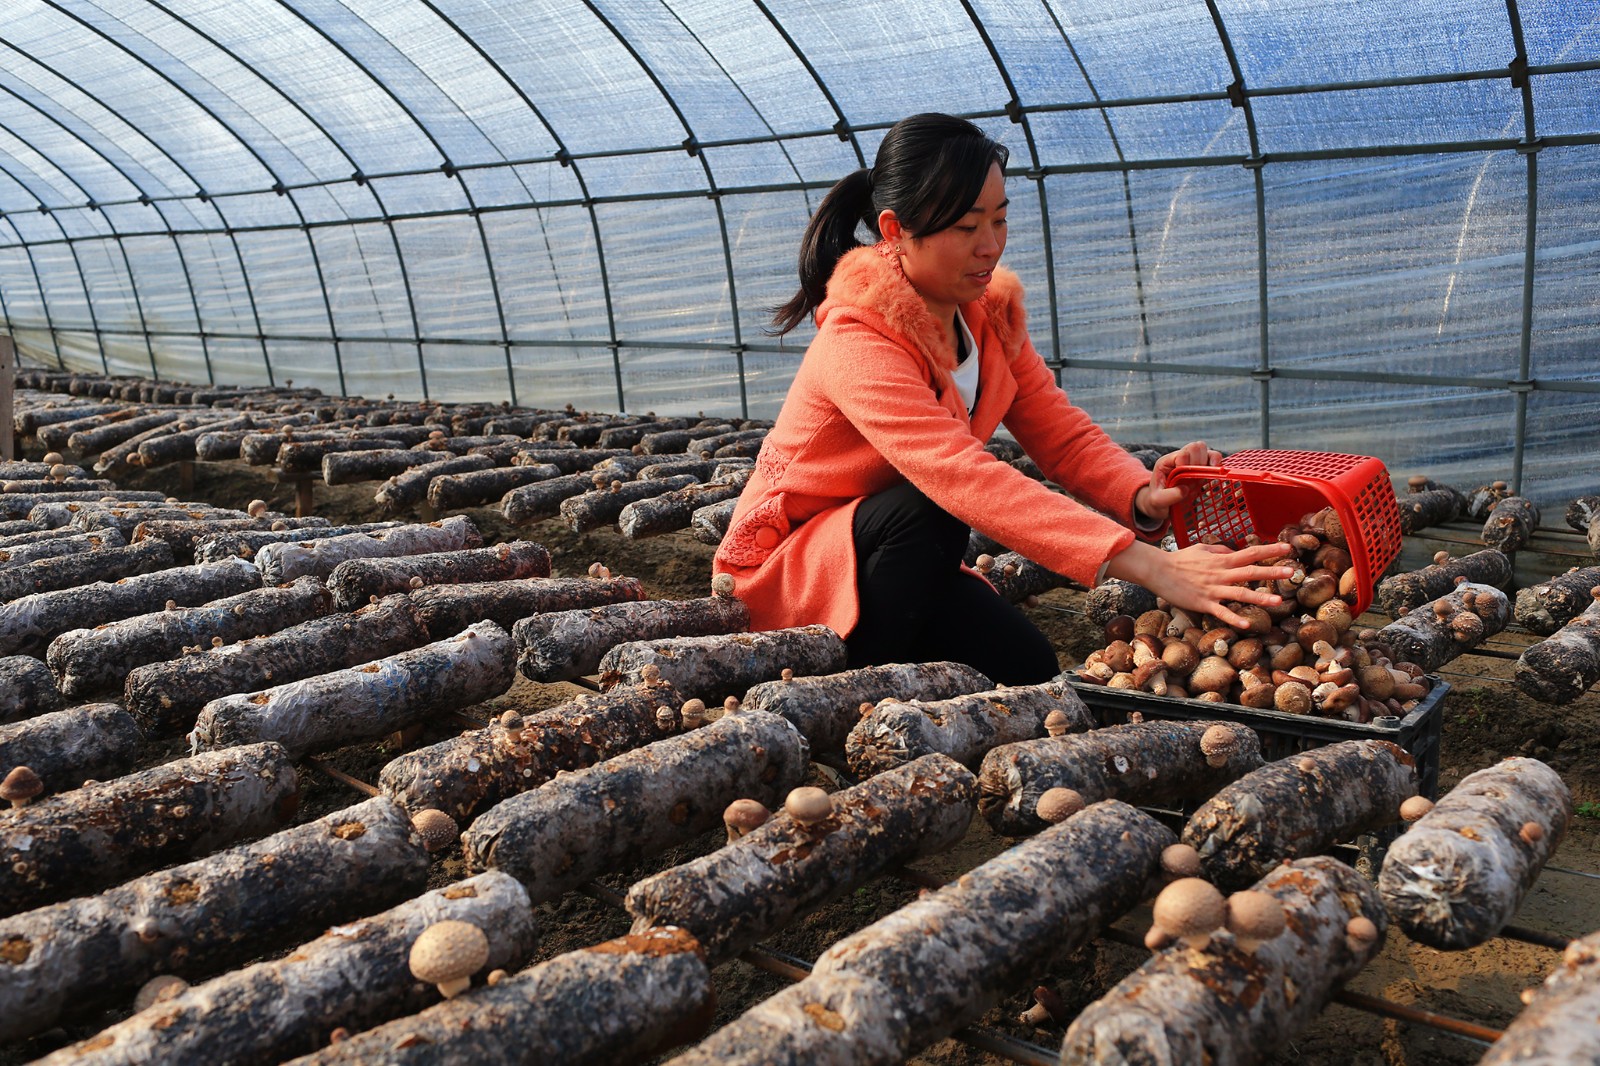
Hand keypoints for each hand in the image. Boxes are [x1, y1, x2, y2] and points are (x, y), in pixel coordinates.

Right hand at [1105, 539, 1296, 630]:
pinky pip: (1221, 612)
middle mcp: (1221, 574)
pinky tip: (1247, 624)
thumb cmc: (1179, 559)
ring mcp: (1213, 589)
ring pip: (1240, 593)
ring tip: (1279, 602)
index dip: (1269, 550)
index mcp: (1222, 560)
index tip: (1287, 548)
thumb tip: (1235, 552)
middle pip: (1251, 571)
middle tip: (1293, 572)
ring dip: (1260, 597)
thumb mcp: (1201, 549)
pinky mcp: (1203, 603)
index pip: (1250, 553)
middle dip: (1272, 572)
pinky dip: (1234, 618)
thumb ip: (1220, 551)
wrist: (1157, 570)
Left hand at [1134, 441, 1223, 524]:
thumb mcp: (1157, 501)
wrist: (1162, 506)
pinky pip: (1214, 458)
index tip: (1186, 481)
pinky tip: (1212, 476)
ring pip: (1205, 449)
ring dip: (1209, 463)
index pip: (1182, 454)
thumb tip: (1185, 489)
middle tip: (1195, 479)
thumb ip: (1169, 496)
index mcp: (1166, 462)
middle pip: (1196, 447)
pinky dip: (1217, 466)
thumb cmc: (1157, 501)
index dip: (1188, 467)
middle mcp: (1179, 458)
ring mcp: (1191, 462)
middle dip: (1199, 463)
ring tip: (1203, 478)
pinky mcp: (1201, 468)